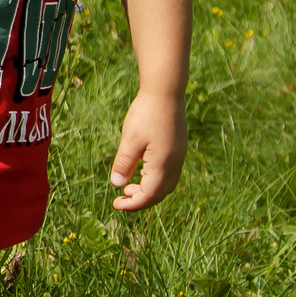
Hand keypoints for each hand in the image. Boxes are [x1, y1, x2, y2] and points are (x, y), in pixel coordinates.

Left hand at [108, 88, 184, 211]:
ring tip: (129, 188)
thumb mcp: (130, 140)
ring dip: (149, 190)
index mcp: (163, 164)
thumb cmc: (146, 114)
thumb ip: (124, 164)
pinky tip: (141, 171)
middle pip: (160, 193)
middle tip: (121, 199)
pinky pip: (169, 173)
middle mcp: (175, 164)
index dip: (133, 204)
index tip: (115, 205)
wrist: (166, 92)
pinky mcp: (179, 148)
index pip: (149, 195)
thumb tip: (117, 185)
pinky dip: (155, 180)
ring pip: (166, 184)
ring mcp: (179, 156)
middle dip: (141, 200)